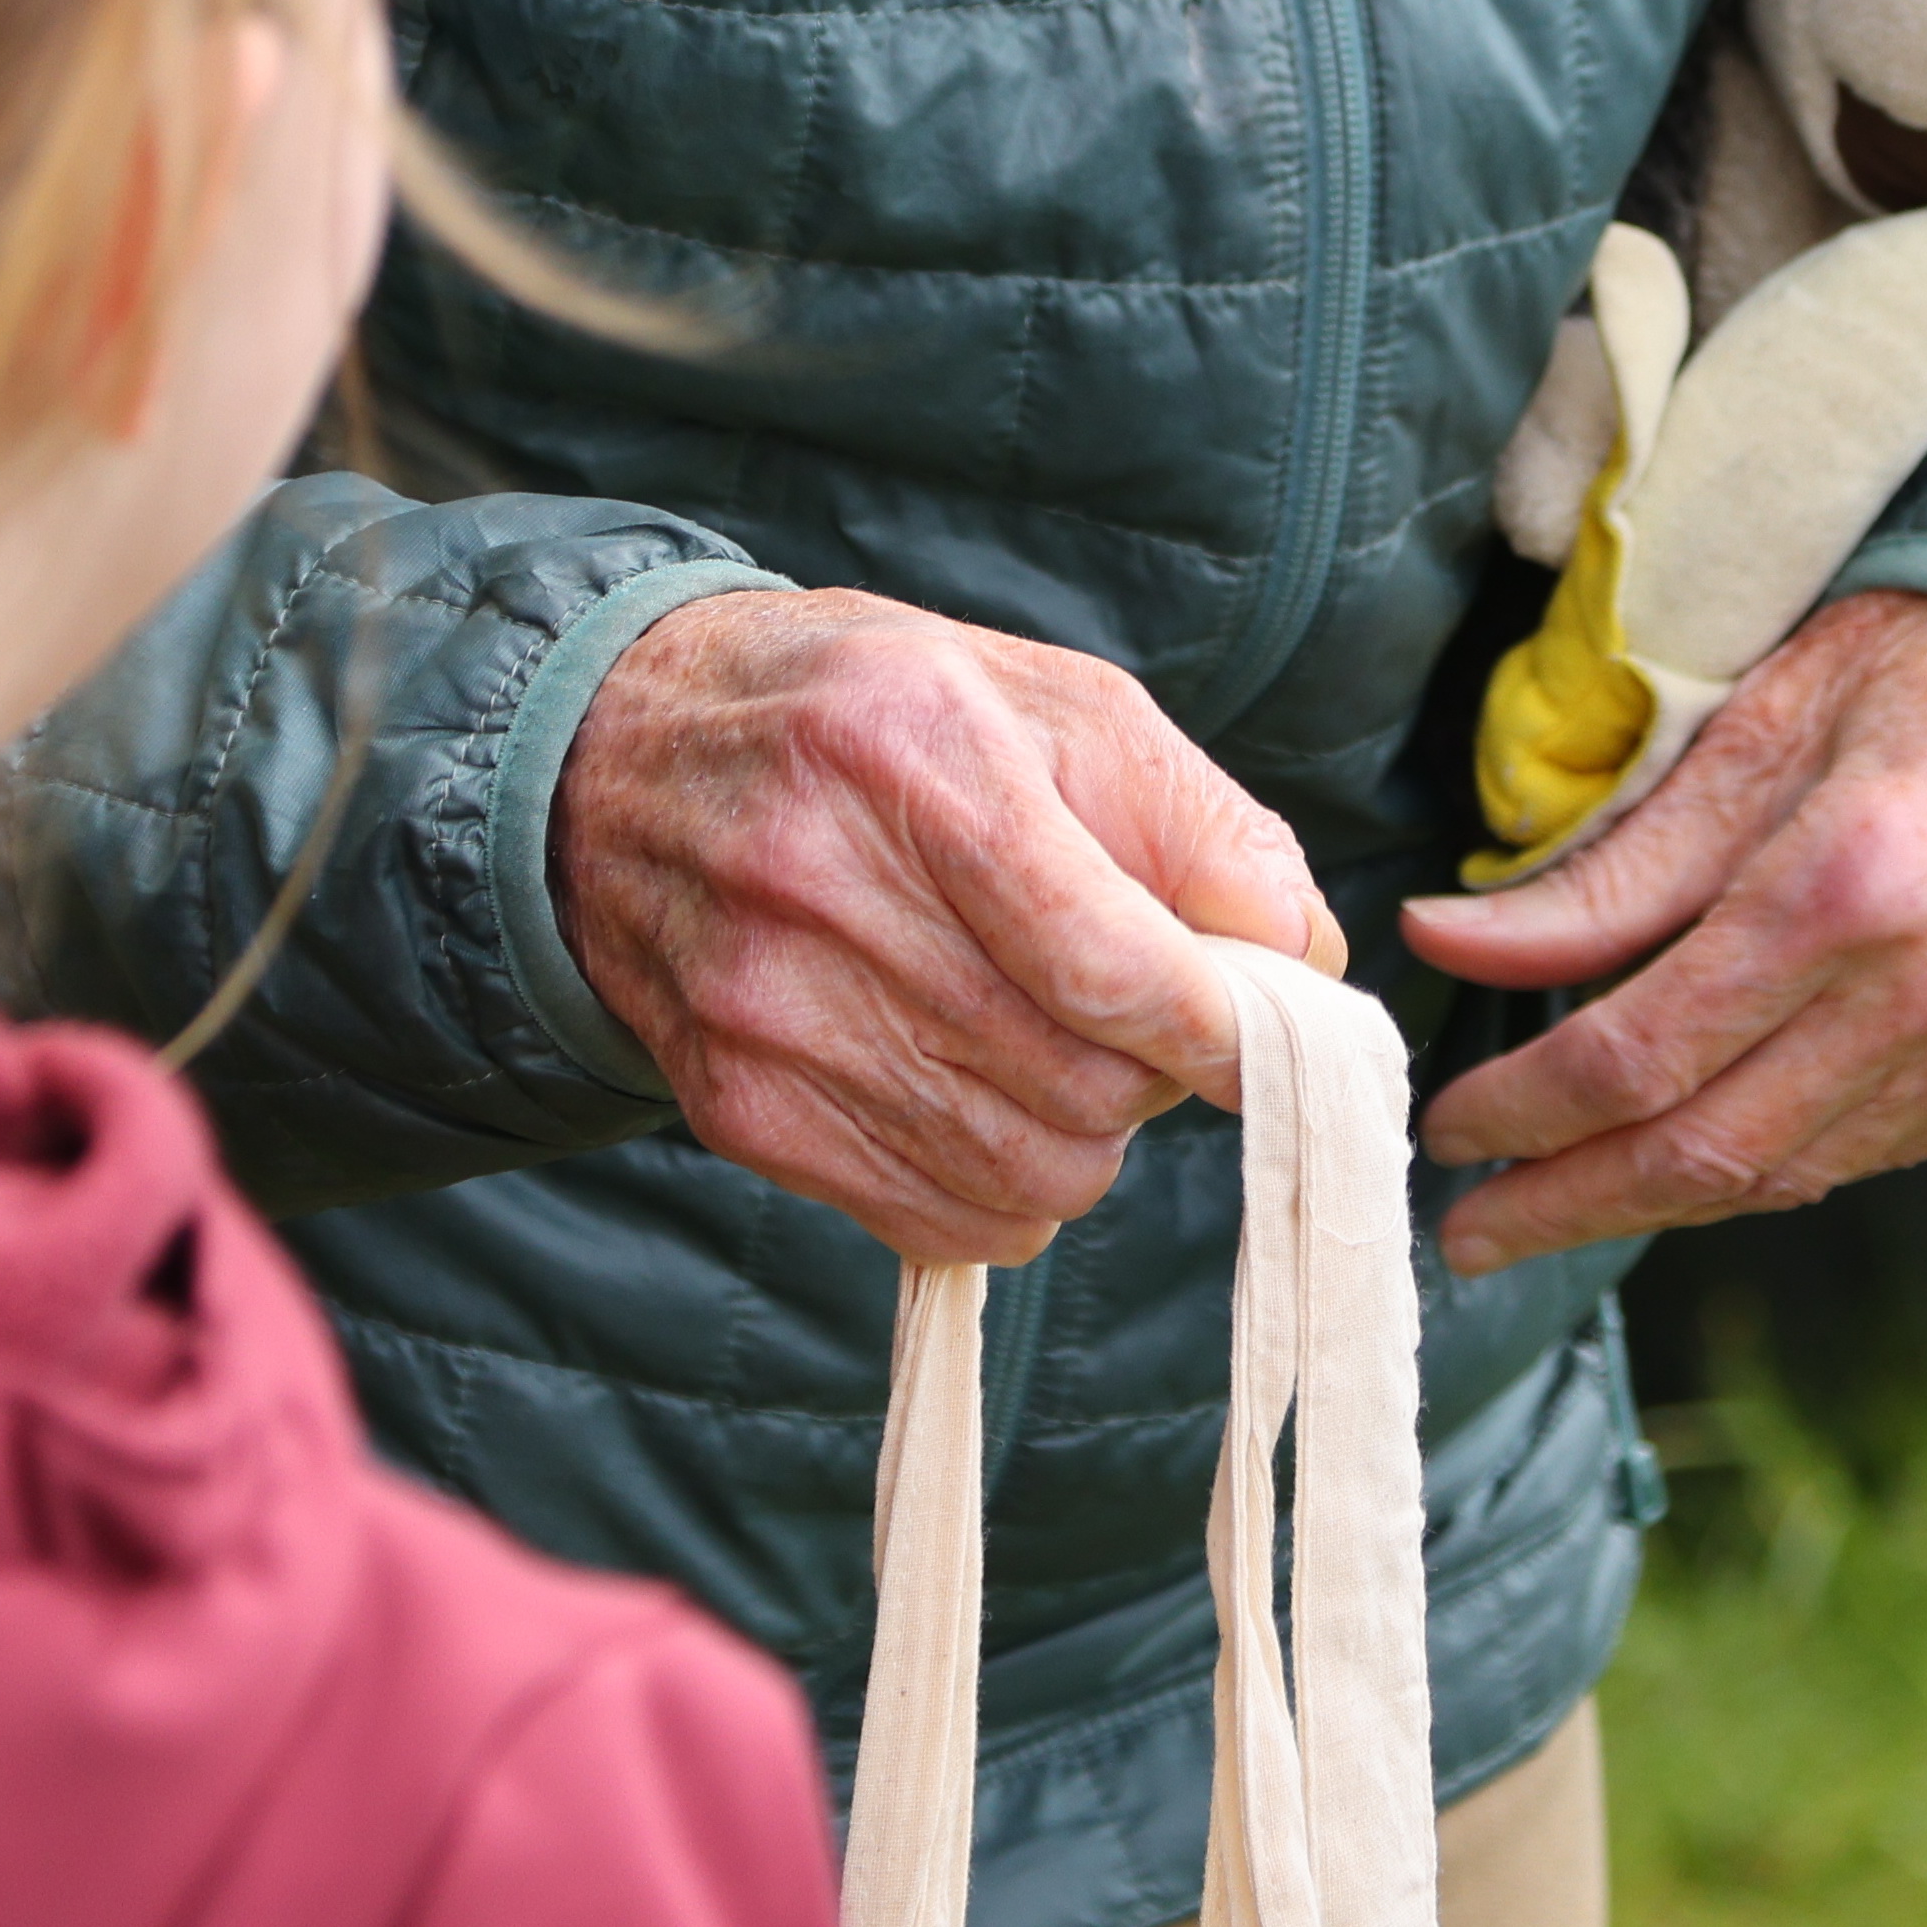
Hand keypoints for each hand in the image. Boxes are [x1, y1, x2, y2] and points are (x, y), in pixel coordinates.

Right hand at [558, 588, 1342, 1265]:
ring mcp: (766, 1014)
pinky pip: (943, 1224)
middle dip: (1152, 1070)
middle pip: (1081, 1083)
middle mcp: (822, 890)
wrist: (622, 760)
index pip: (1112, 965)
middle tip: (1139, 1013)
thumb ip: (1196, 823)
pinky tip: (974, 1091)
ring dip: (1083, 1132)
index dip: (1223, 1027)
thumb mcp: (1047, 702)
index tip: (1266, 1034)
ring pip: (1027, 1175)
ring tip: (1049, 1041)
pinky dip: (1000, 1187)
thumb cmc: (875, 719)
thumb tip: (1303, 963)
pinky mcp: (739, 1109)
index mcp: (919, 756)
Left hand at [1393, 589, 1926, 1276]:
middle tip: (1472, 1229)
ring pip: (1792, 1172)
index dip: (1526, 1110)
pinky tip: (1701, 1148)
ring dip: (1662, 1200)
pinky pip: (1876, 1149)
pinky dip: (1774, 1159)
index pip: (1640, 1054)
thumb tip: (1444, 943)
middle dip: (1567, 1202)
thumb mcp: (1751, 723)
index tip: (1448, 1127)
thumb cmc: (1925, 659)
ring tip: (1561, 1200)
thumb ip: (1608, 865)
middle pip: (1707, 1150)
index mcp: (1846, 885)